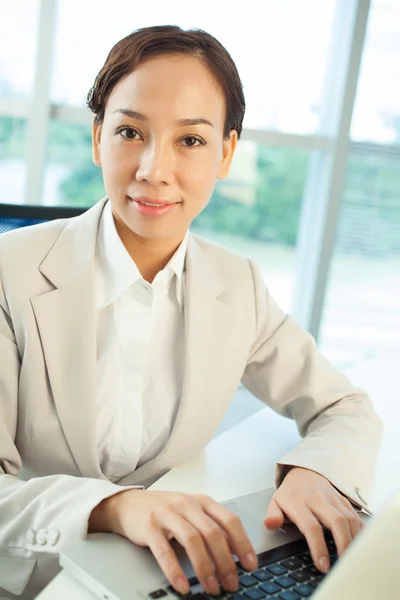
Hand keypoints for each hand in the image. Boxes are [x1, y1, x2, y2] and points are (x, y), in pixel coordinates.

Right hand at [90, 489, 257, 594]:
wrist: (129, 503)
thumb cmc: (164, 510)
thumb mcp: (191, 512)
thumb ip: (211, 526)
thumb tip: (236, 552)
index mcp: (202, 501)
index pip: (229, 520)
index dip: (242, 543)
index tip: (251, 564)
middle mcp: (187, 504)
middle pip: (213, 533)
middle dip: (226, 561)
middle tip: (232, 583)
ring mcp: (167, 514)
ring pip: (192, 540)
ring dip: (205, 567)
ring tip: (211, 588)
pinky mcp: (149, 526)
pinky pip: (165, 550)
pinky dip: (175, 570)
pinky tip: (182, 585)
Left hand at [264, 467, 363, 573]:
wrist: (304, 471)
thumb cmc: (290, 494)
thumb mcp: (275, 502)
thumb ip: (273, 515)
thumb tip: (269, 524)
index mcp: (299, 503)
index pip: (311, 527)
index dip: (318, 547)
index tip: (322, 565)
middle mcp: (318, 499)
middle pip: (336, 521)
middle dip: (343, 544)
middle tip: (343, 564)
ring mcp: (333, 499)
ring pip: (349, 518)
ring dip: (353, 540)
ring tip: (352, 559)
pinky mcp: (343, 500)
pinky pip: (356, 515)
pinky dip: (361, 531)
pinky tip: (360, 545)